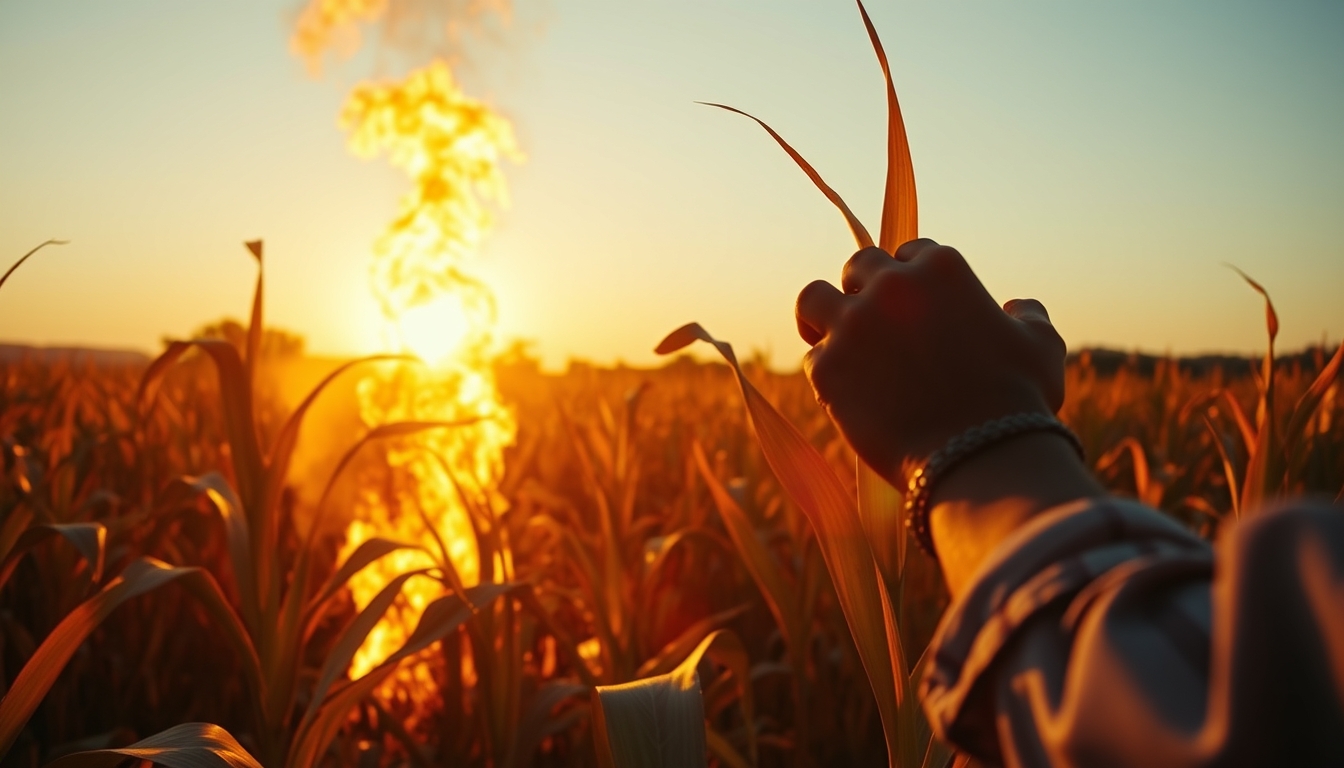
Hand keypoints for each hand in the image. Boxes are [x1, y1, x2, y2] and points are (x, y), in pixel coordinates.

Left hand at [795, 239, 1067, 484]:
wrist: (981, 457)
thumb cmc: (1018, 403)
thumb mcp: (1041, 348)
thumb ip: (1029, 317)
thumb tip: (1018, 306)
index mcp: (941, 268)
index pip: (910, 253)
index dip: (908, 278)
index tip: (909, 304)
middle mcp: (892, 286)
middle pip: (858, 267)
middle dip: (862, 290)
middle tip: (867, 320)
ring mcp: (854, 324)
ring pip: (813, 298)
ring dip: (820, 316)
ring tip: (826, 337)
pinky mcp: (827, 367)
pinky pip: (813, 358)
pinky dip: (826, 374)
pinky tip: (842, 394)